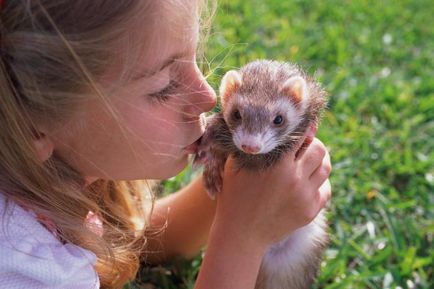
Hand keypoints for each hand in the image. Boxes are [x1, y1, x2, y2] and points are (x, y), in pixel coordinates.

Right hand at [213, 134, 330, 248]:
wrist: (241, 233)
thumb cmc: (234, 194)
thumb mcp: (236, 164)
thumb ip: (254, 144)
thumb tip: (270, 127)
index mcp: (276, 163)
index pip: (300, 135)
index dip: (302, 128)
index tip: (300, 126)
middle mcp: (294, 178)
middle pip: (319, 149)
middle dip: (312, 144)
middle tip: (304, 145)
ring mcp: (304, 196)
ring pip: (325, 167)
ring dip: (318, 161)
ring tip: (307, 161)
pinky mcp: (310, 211)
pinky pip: (325, 189)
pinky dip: (319, 181)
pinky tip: (307, 180)